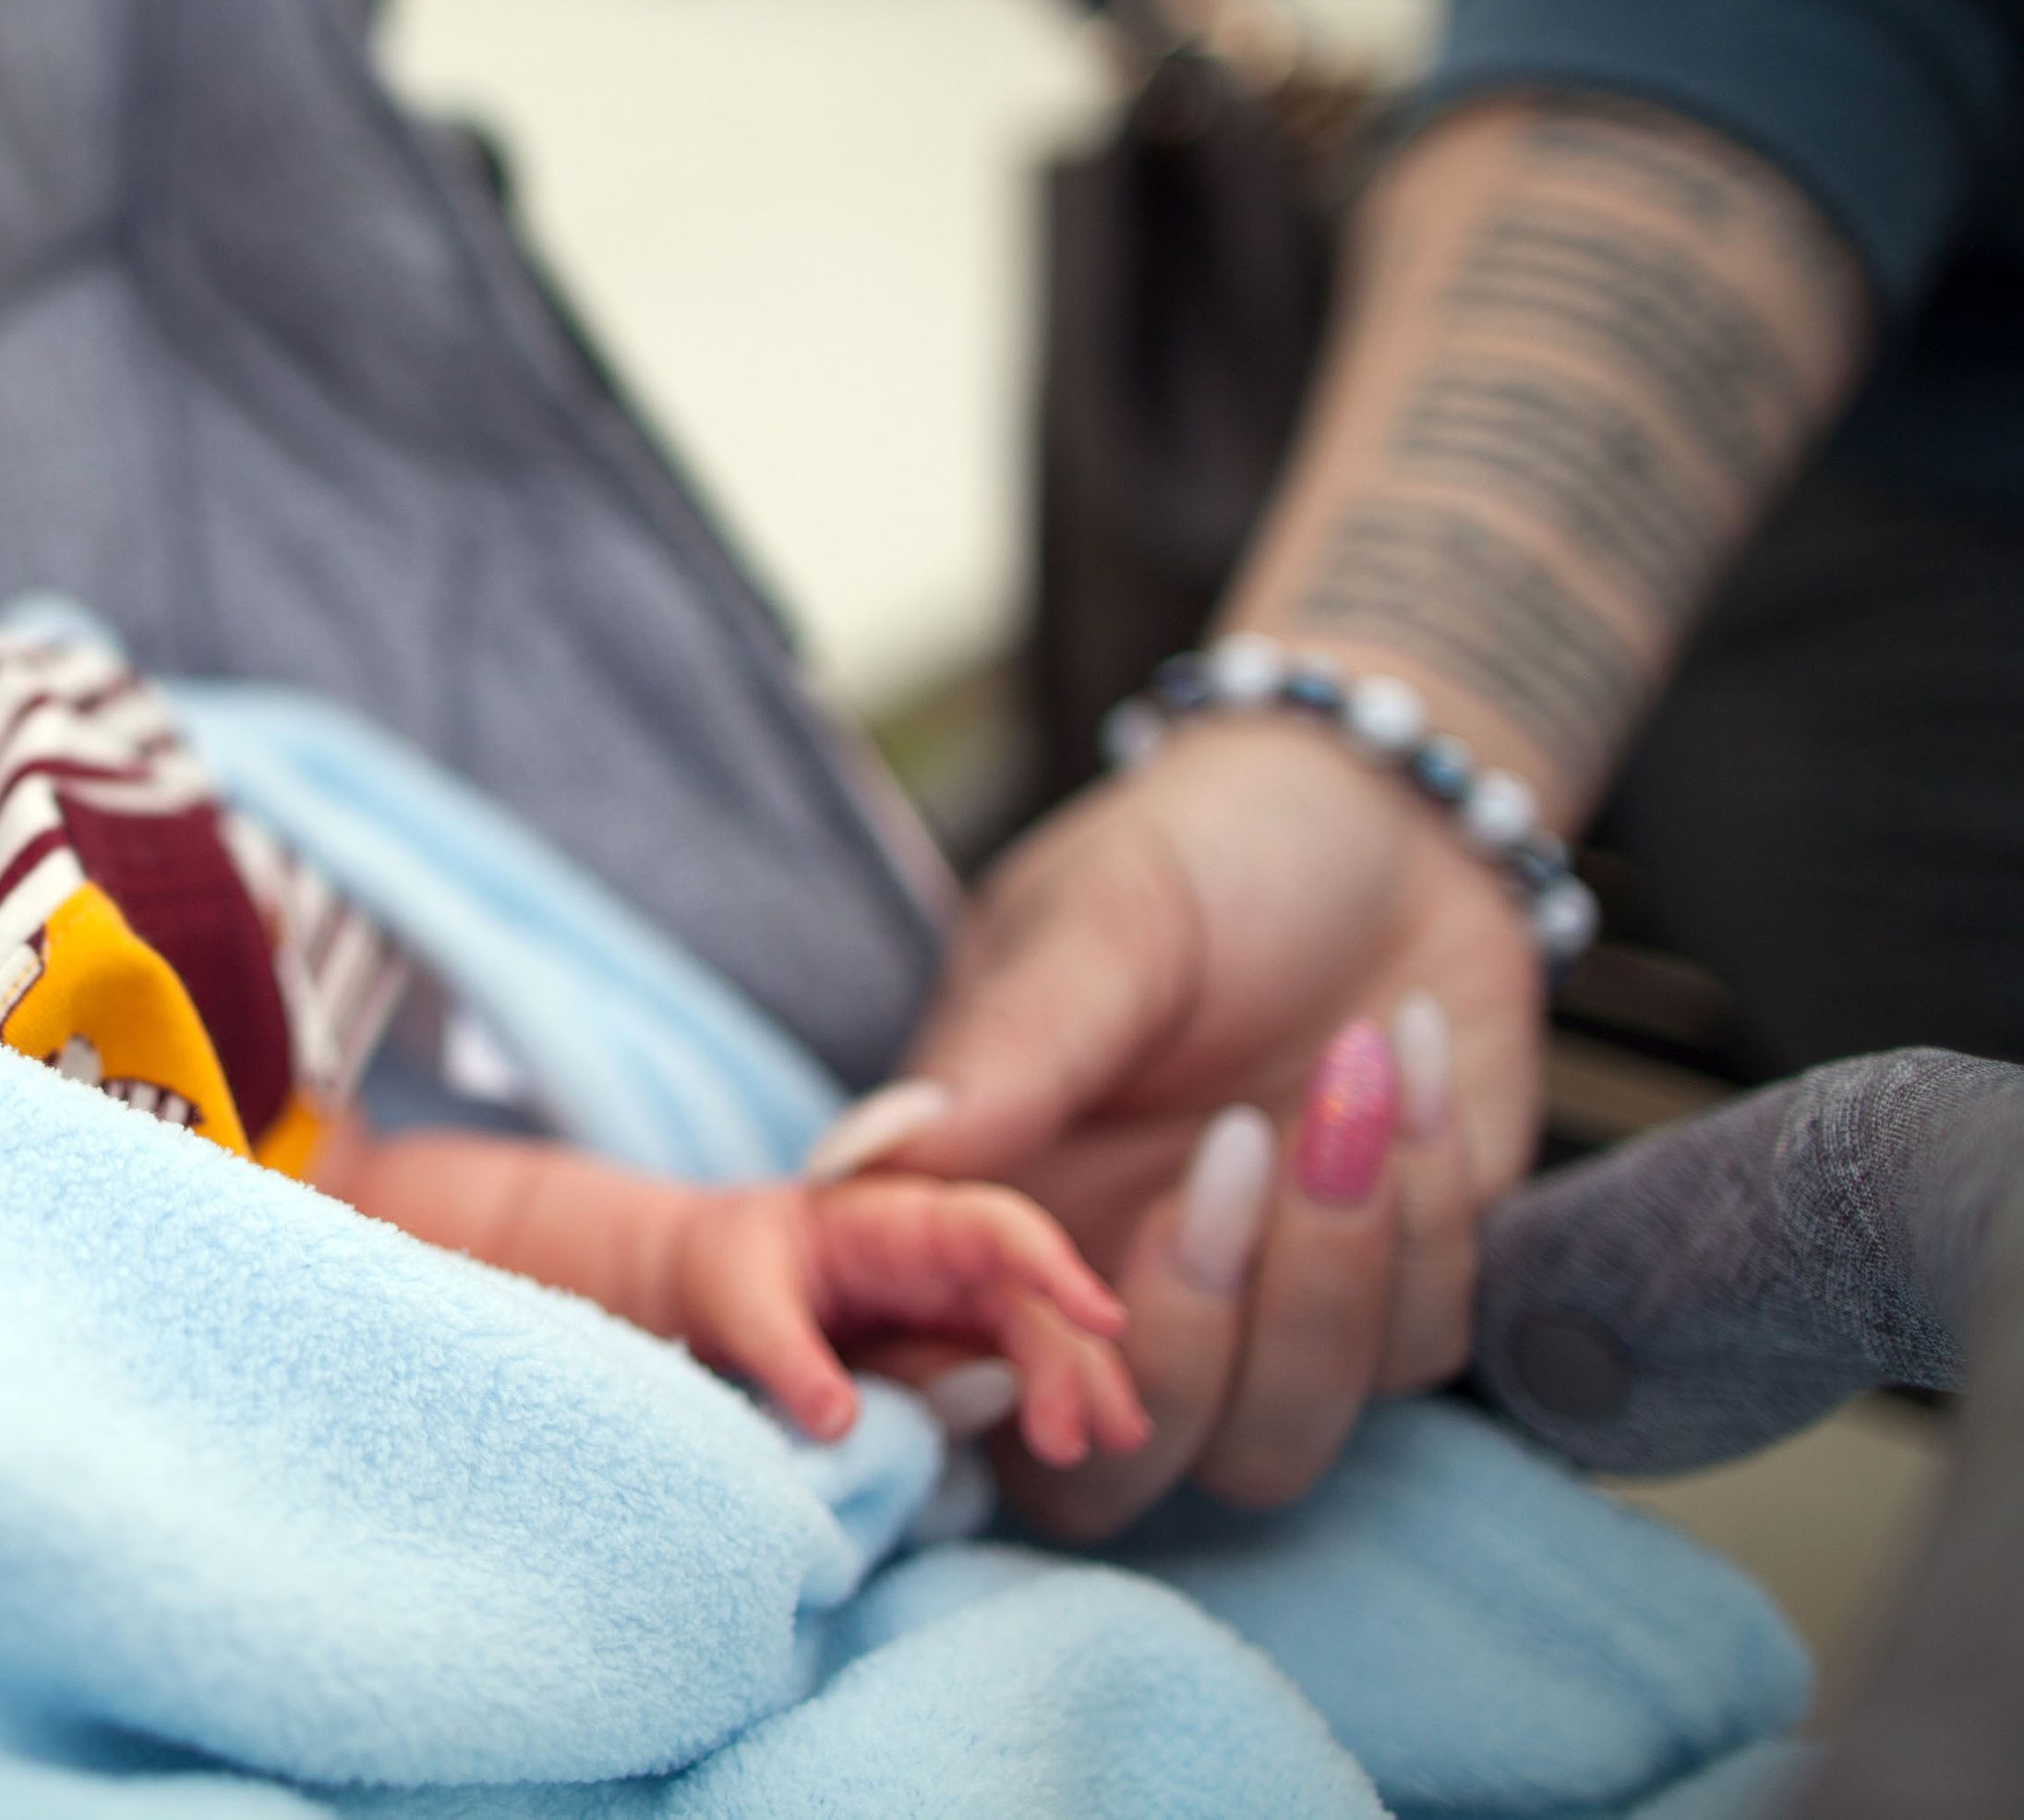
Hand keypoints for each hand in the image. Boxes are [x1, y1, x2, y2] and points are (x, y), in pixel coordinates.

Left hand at [665, 1170, 1148, 1466]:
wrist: (703, 1282)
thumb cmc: (726, 1268)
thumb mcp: (737, 1300)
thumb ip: (785, 1355)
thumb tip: (838, 1426)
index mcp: (897, 1222)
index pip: (991, 1230)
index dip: (1051, 1267)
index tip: (1101, 1317)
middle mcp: (942, 1261)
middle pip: (1026, 1300)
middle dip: (1068, 1360)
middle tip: (1080, 1438)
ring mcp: (951, 1308)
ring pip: (1033, 1338)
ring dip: (1075, 1387)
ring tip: (1100, 1444)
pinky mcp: (947, 1352)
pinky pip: (1008, 1374)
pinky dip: (1043, 1405)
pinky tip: (1071, 1447)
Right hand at [844, 720, 1538, 1514]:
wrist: (1391, 811)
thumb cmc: (1208, 850)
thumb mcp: (1098, 925)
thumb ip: (1003, 1058)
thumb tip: (860, 1161)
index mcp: (998, 1213)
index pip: (949, 1373)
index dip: (996, 1377)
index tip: (1081, 1281)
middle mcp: (1109, 1292)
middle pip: (1109, 1479)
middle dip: (1188, 1349)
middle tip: (1232, 1149)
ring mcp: (1255, 1312)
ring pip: (1273, 1444)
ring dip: (1327, 1274)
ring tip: (1348, 1080)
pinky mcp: (1394, 1300)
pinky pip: (1418, 1351)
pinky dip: (1430, 1208)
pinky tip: (1407, 1055)